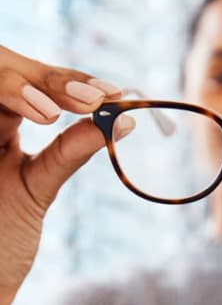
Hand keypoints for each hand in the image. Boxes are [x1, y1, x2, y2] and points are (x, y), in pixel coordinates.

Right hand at [0, 46, 128, 302]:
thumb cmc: (2, 234)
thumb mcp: (40, 186)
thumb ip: (71, 150)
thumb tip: (124, 120)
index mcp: (3, 125)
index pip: (38, 85)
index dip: (72, 81)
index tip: (110, 93)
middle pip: (9, 70)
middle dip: (50, 79)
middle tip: (91, 99)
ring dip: (22, 86)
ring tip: (59, 111)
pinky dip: (7, 99)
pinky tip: (36, 116)